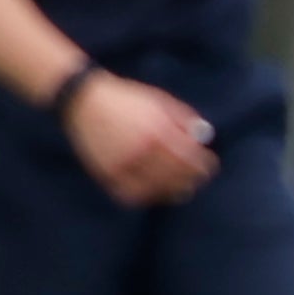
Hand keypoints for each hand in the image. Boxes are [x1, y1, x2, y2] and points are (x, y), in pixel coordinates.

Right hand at [58, 70, 216, 206]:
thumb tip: (204, 136)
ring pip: (156, 189)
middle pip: (176, 177)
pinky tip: (151, 191)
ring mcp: (123, 163)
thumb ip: (184, 118)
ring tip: (179, 190)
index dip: (205, 165)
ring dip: (171, 191)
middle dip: (192, 179)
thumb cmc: (126, 98)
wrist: (84, 100)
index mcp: (158, 130)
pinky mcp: (106, 171)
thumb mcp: (159, 100)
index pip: (191, 158)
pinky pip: (131, 193)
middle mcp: (142, 149)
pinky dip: (144, 196)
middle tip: (196, 180)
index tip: (210, 166)